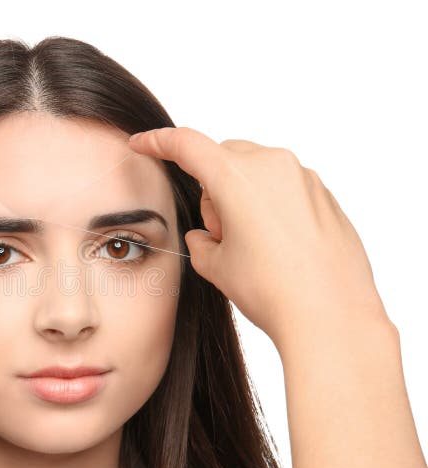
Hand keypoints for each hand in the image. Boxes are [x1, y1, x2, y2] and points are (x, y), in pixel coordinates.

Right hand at [129, 127, 388, 344]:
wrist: (332, 317)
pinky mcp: (325, 195)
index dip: (158, 142)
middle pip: (224, 157)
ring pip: (256, 171)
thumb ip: (200, 241)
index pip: (186, 145)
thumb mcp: (215, 266)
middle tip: (219, 234)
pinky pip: (285, 187)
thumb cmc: (274, 290)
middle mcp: (273, 166)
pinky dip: (271, 207)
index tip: (143, 143)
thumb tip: (206, 235)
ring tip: (251, 247)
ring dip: (243, 197)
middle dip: (212, 187)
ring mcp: (304, 178)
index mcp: (236, 177)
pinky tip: (277, 248)